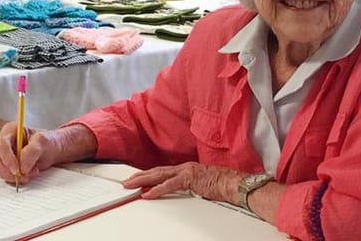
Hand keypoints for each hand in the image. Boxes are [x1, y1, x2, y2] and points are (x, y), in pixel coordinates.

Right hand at [0, 122, 61, 182]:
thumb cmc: (47, 141)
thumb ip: (32, 151)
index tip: (17, 170)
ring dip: (13, 176)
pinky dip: (15, 178)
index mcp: (10, 130)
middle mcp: (3, 141)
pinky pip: (4, 174)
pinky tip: (27, 175)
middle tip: (24, 176)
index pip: (2, 145)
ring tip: (30, 174)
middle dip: (10, 171)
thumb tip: (22, 165)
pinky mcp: (5, 164)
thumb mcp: (43, 141)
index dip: (8, 159)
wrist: (51, 150)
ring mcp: (2, 153)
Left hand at [122, 162, 243, 201]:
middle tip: (126, 181)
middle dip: (140, 176)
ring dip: (143, 180)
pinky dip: (156, 190)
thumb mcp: (202, 184)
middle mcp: (184, 167)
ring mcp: (186, 172)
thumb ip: (190, 186)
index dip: (148, 175)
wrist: (234, 184)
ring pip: (159, 175)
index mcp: (187, 168)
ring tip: (130, 185)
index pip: (163, 171)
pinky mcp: (189, 179)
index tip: (137, 179)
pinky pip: (169, 185)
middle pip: (157, 171)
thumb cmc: (223, 185)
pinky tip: (147, 194)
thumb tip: (182, 191)